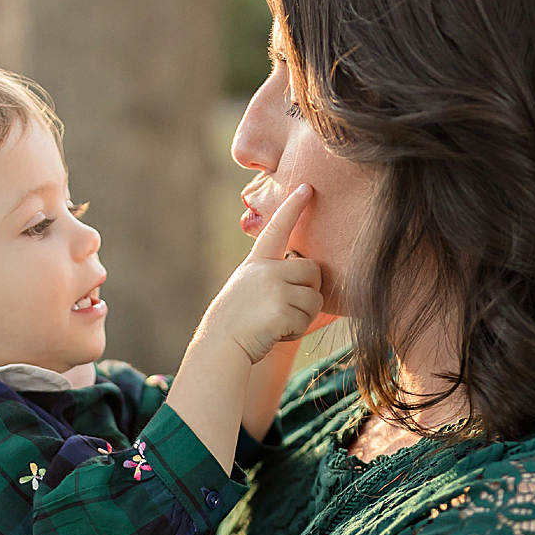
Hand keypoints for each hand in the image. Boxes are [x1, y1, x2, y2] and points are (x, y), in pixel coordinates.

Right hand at [193, 184, 323, 363]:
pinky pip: (308, 318)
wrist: (219, 347)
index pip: (277, 229)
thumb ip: (272, 274)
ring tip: (276, 322)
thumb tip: (309, 270)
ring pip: (314, 297)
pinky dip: (296, 330)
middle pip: (312, 270)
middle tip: (284, 308)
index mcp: (256, 263)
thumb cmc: (236, 322)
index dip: (293, 207)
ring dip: (302, 315)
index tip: (307, 187)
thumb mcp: (248, 288)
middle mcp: (265, 271)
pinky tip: (275, 332)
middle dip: (307, 291)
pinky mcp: (281, 310)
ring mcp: (273, 289)